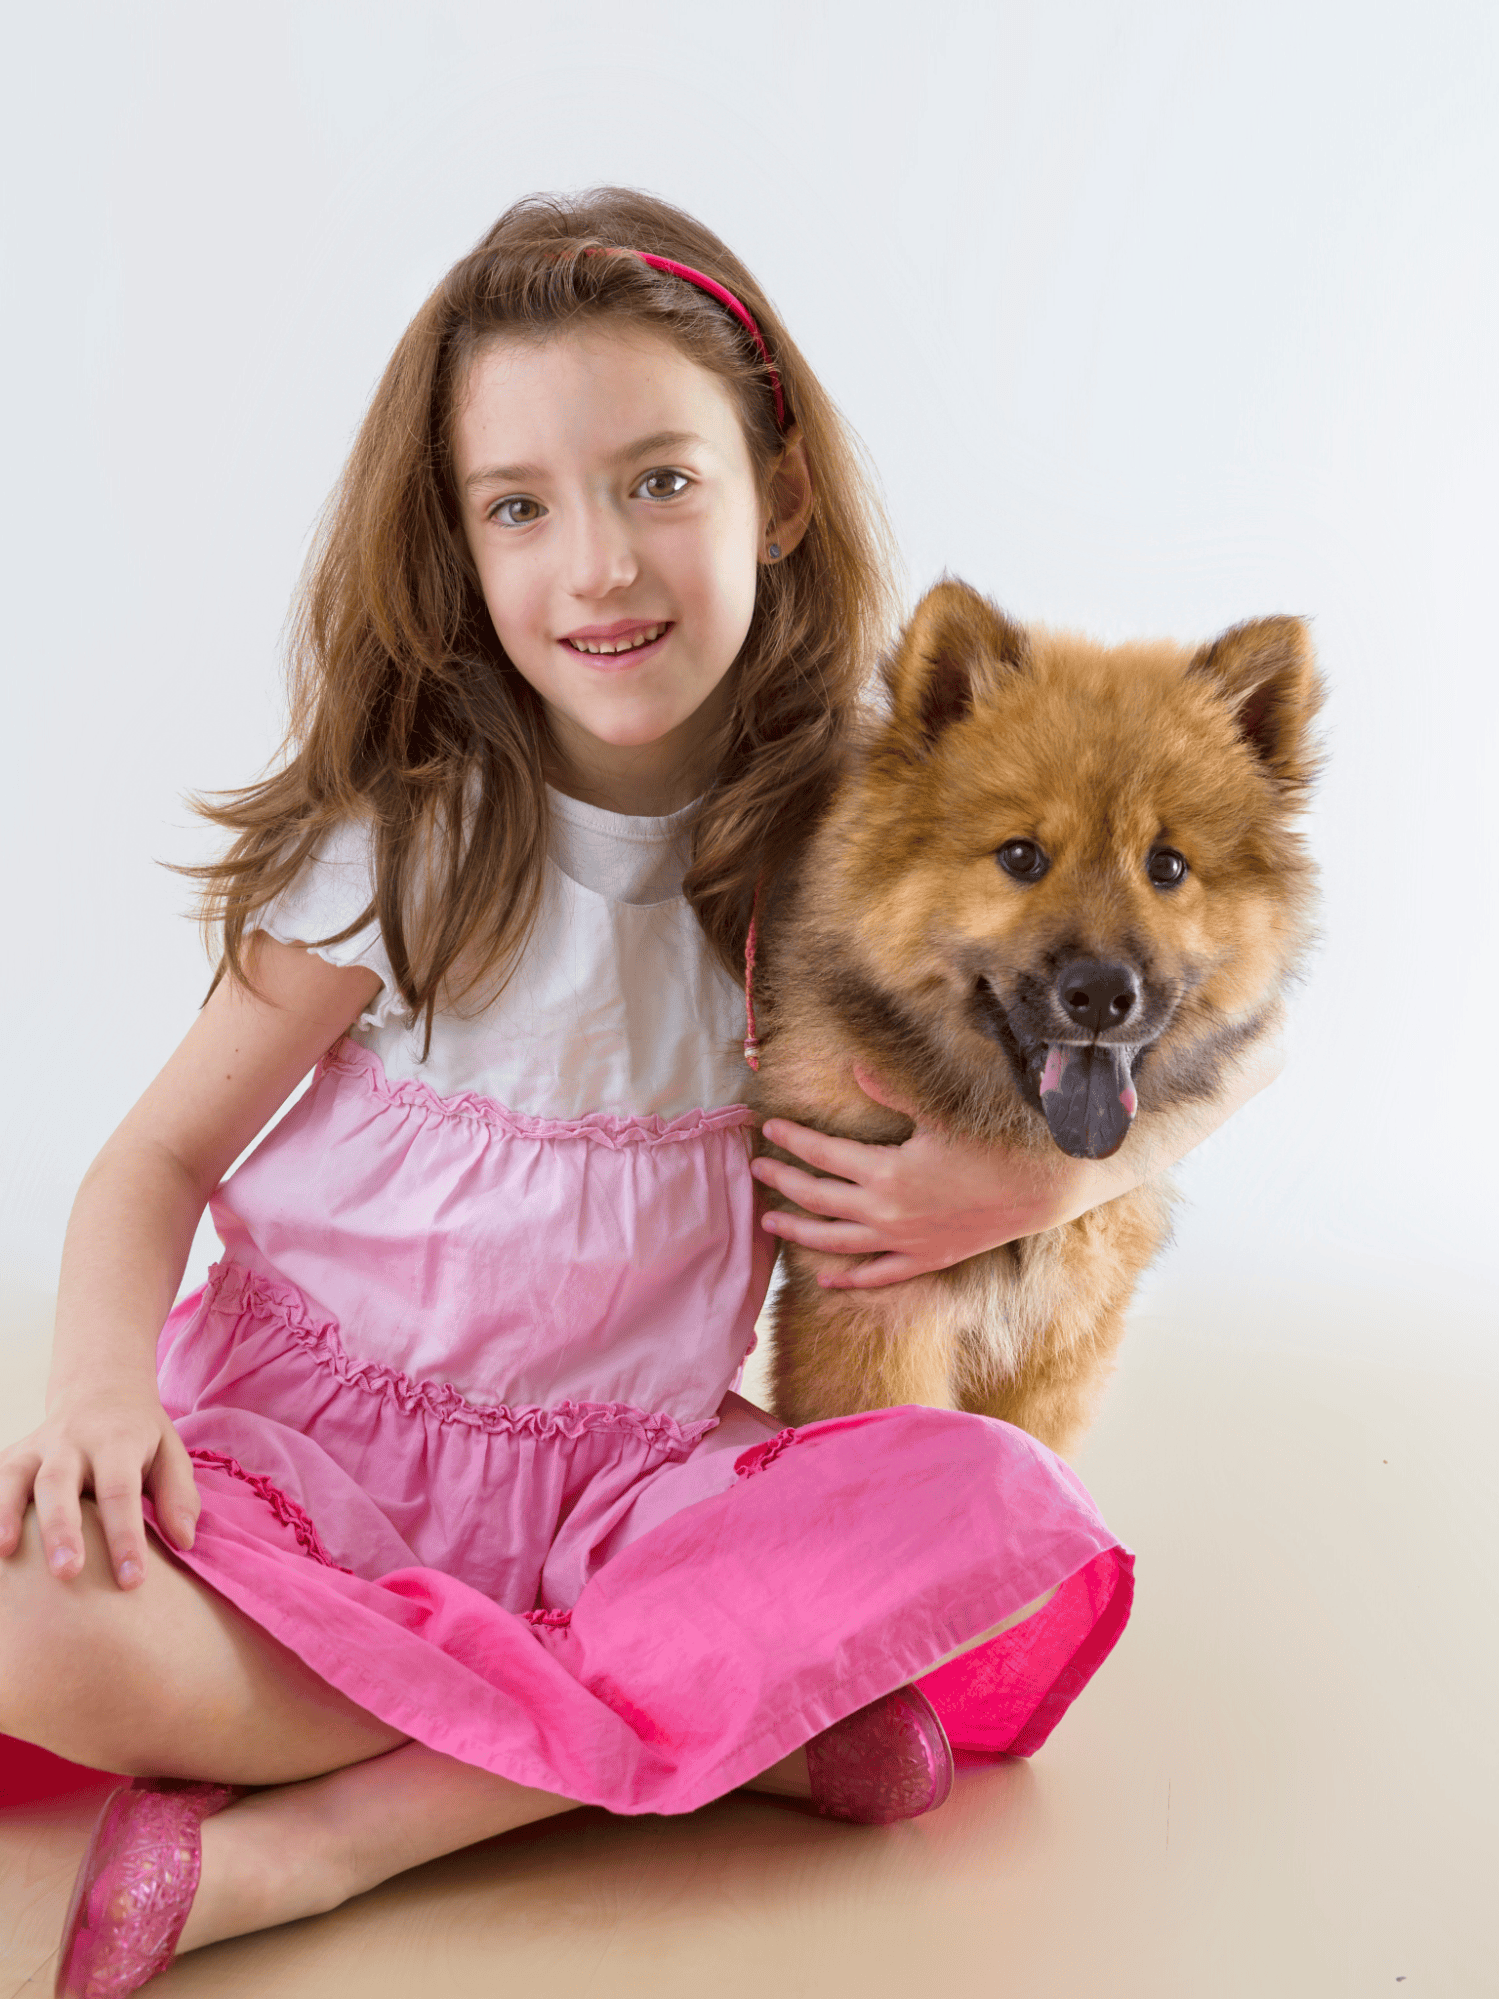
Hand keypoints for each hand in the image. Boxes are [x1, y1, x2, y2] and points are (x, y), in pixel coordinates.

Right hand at [0, 1379, 199, 1588]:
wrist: (101, 1386)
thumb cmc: (139, 1434)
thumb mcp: (170, 1452)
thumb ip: (178, 1494)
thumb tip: (183, 1540)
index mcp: (116, 1442)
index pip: (120, 1491)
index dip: (125, 1536)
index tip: (132, 1580)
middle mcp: (72, 1441)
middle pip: (60, 1483)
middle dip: (61, 1528)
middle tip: (66, 1572)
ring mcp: (37, 1446)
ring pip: (16, 1476)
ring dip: (6, 1513)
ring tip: (5, 1553)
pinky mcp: (14, 1454)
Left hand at [751, 1066, 1081, 1289]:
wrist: (1038, 1189)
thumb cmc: (990, 1144)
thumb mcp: (937, 1113)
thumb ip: (891, 1090)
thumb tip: (853, 1066)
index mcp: (884, 1172)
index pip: (822, 1154)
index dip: (792, 1139)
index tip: (769, 1127)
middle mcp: (885, 1212)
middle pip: (817, 1198)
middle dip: (782, 1182)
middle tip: (755, 1171)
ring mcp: (903, 1241)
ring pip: (835, 1242)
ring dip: (798, 1231)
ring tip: (769, 1221)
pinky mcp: (924, 1259)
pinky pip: (878, 1275)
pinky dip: (849, 1280)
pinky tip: (824, 1281)